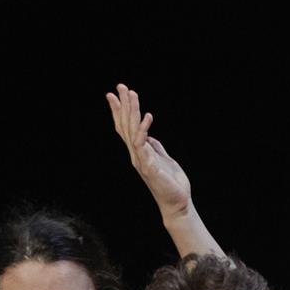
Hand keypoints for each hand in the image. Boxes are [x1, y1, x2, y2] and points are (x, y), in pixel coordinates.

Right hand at [107, 84, 192, 216]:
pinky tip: (148, 116)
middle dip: (123, 105)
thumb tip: (149, 136)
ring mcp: (141, 160)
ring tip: (132, 94)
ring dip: (132, 112)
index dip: (118, 110)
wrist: (176, 203)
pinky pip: (144, 145)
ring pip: (132, 131)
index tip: (113, 94)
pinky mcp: (149, 167)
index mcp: (139, 152)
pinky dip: (144, 129)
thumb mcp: (162, 159)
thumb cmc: (171, 183)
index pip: (125, 127)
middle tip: (120, 86)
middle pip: (126, 125)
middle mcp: (136, 155)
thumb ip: (154, 147)